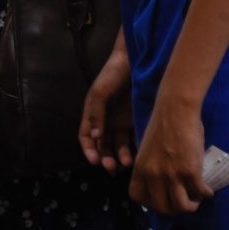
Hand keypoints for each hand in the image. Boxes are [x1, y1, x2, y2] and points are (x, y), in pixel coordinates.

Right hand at [79, 31, 135, 173]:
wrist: (136, 62)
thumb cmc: (113, 75)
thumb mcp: (100, 93)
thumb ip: (97, 114)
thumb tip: (95, 137)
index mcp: (92, 114)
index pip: (86, 137)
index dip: (88, 150)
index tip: (95, 161)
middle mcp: (106, 121)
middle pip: (103, 145)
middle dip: (105, 157)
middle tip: (112, 167)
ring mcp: (122, 121)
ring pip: (120, 145)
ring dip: (122, 156)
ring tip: (128, 163)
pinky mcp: (137, 120)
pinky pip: (136, 138)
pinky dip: (138, 148)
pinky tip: (141, 154)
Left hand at [128, 92, 210, 215]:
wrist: (175, 110)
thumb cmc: (163, 126)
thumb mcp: (148, 150)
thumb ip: (151, 167)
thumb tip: (161, 185)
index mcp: (139, 167)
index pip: (138, 197)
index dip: (151, 203)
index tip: (163, 199)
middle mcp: (153, 174)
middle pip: (162, 207)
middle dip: (175, 209)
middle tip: (184, 201)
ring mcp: (171, 174)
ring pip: (181, 206)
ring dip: (192, 205)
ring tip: (197, 198)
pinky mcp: (190, 170)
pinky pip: (200, 192)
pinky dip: (206, 193)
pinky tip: (208, 189)